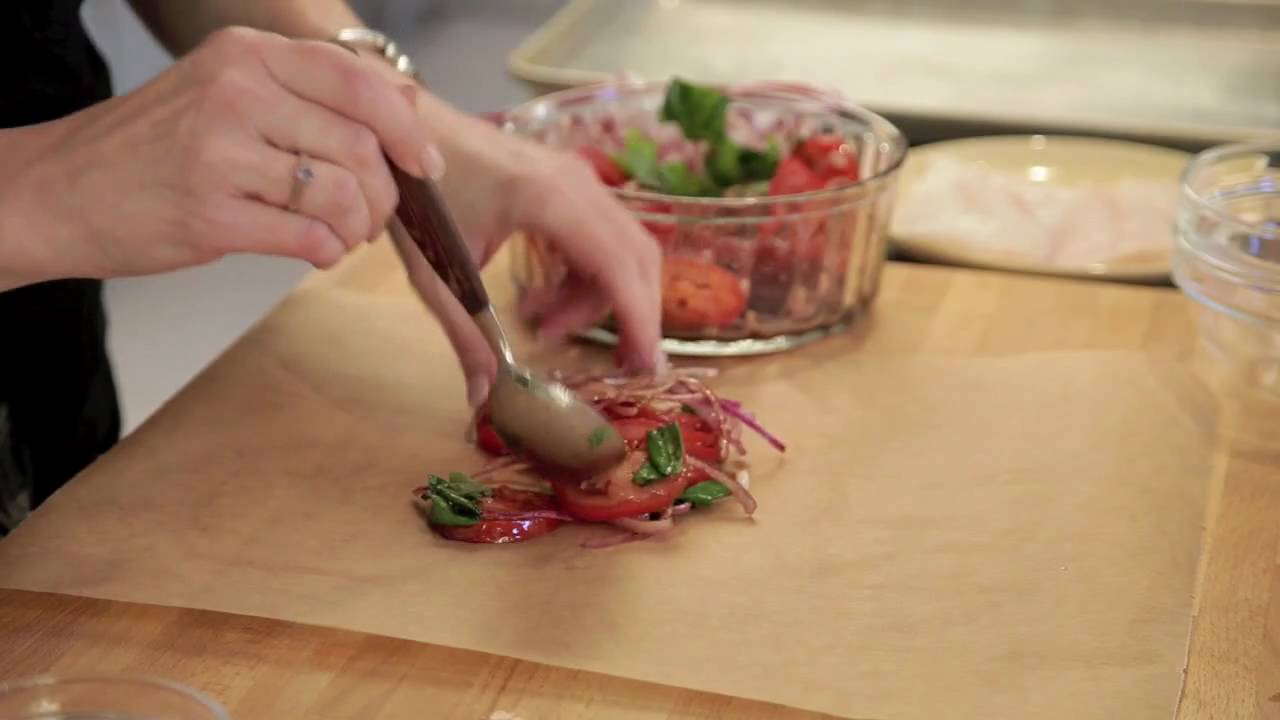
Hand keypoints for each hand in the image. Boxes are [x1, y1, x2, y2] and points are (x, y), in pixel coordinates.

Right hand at [2, 26, 441, 283]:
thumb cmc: (153, 146)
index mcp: (245, 56)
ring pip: (340, 195)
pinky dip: (326, 251)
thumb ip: (309, 95)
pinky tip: (314, 250)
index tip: (423, 164)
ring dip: (356, 227)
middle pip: (360, 147)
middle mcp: (235, 94)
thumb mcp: (225, 89)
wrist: (60, 190)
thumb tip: (408, 103)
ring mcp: (220, 155)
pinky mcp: (210, 216)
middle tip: (368, 215)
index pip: (358, 84)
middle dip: (381, 194)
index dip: (406, 129)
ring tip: (339, 234)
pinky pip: (307, 238)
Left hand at [389, 91, 663, 407]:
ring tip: (546, 325)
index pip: (617, 266)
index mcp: (548, 199)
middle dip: (632, 314)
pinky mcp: (570, 182)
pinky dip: (588, 276)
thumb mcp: (435, 272)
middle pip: (635, 257)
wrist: (401, 131)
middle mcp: (576, 183)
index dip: (637, 319)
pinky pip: (604, 237)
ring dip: (598, 298)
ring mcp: (577, 177)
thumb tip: (483, 397)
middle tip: (617, 365)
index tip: (644, 367)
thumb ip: (464, 335)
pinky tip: (546, 297)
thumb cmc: (417, 192)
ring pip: (623, 248)